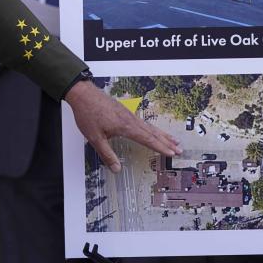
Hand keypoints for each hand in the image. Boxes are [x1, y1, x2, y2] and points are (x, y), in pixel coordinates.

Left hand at [65, 80, 179, 172]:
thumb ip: (106, 154)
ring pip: (149, 126)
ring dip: (162, 134)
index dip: (160, 147)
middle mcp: (130, 119)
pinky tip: (153, 130)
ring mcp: (128, 114)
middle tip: (179, 149)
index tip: (171, 153)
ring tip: (173, 140)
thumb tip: (116, 169)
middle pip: (153, 132)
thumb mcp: (95, 138)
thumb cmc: (88, 113)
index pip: (147, 139)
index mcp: (126, 126)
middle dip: (167, 141)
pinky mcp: (124, 111)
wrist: (83, 94)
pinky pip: (143, 121)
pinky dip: (152, 128)